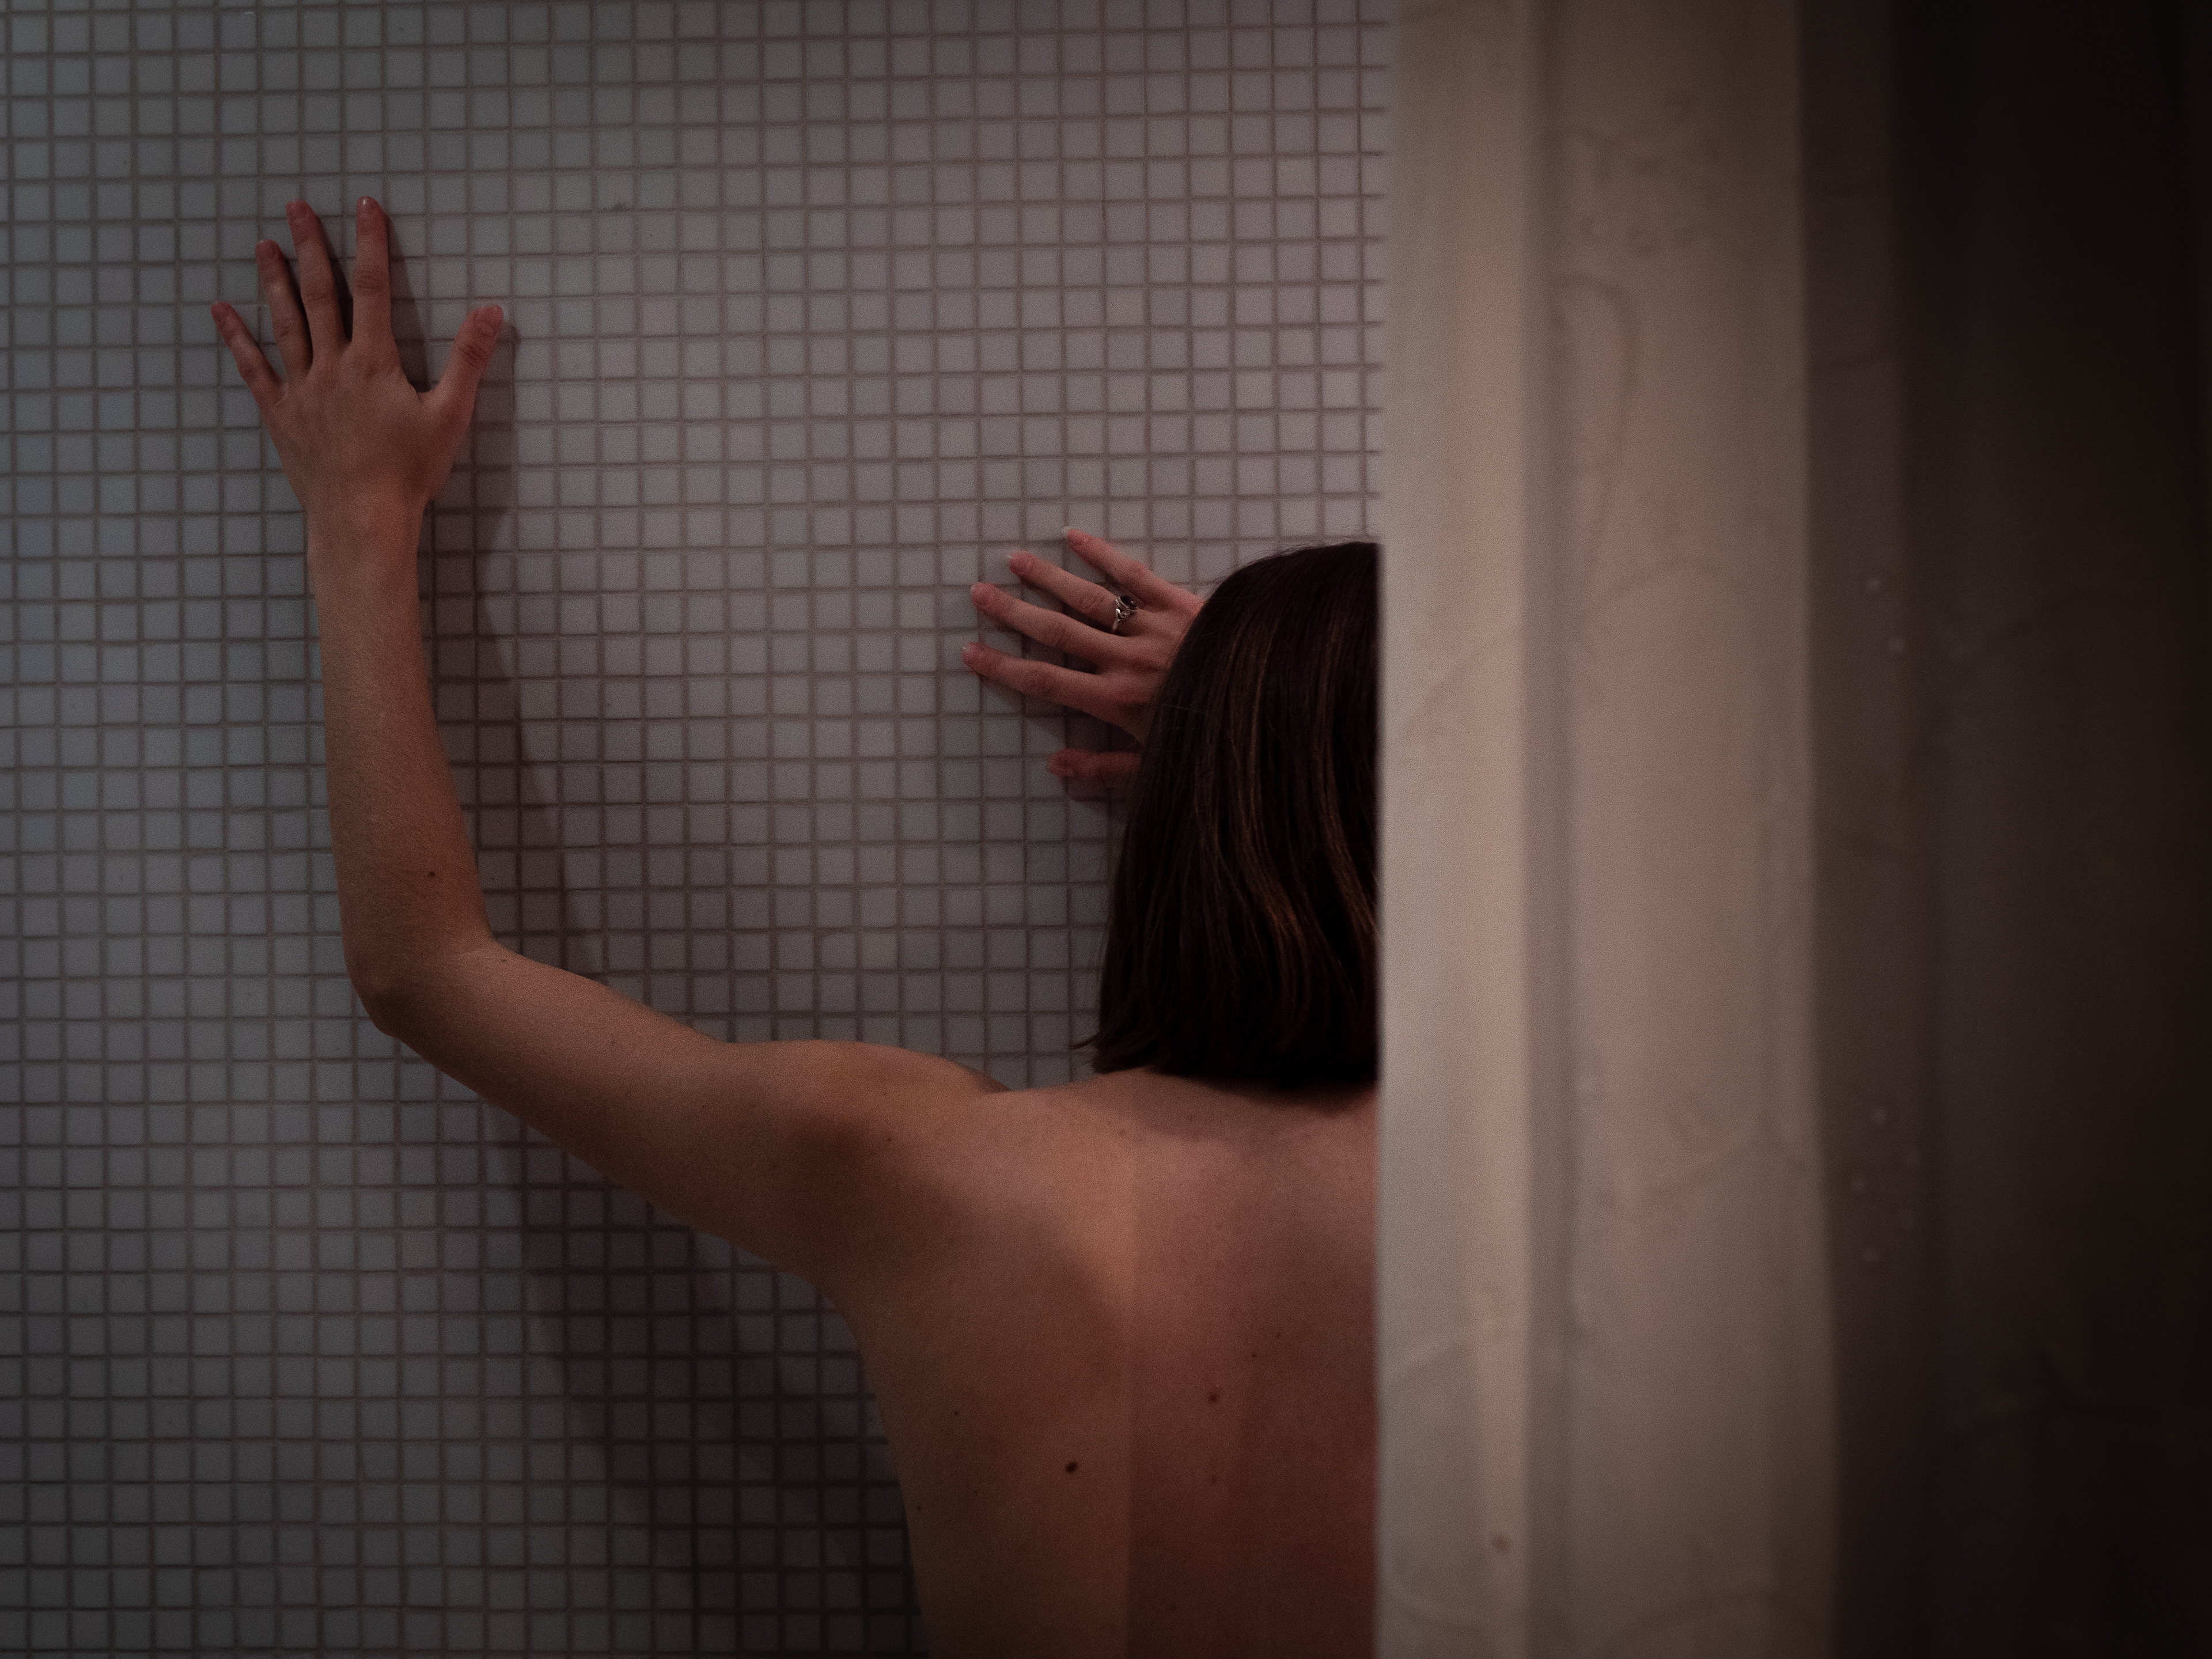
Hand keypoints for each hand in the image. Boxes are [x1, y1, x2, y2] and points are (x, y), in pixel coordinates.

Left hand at [210, 198, 501, 540]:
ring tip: (264, 243)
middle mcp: (332, 365)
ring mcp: (301, 389)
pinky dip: (237, 339)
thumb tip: (491, 313)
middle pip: (319, 294)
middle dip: (310, 247)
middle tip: (296, 207)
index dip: (369, 244)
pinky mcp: (282, 414)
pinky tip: (223, 311)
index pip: (372, 289)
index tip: (363, 206)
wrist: (361, 519)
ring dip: (274, 280)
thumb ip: (468, 361)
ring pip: (285, 322)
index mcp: (373, 362)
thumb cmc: (409, 472)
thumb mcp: (450, 415)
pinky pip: (254, 369)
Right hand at [962, 529, 1203, 787]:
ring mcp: (1154, 627)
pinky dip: (1104, 555)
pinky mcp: (1182, 603)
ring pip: (1088, 598)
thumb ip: (1105, 770)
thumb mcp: (1159, 769)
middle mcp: (1126, 660)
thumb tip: (1054, 768)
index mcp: (1116, 701)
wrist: (1274, 705)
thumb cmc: (1215, 743)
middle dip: (1013, 612)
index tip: (970, 651)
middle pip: (1056, 631)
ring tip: (1014, 560)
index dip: (1003, 666)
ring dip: (1047, 578)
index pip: (1045, 681)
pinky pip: (1136, 575)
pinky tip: (1075, 537)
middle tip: (978, 593)